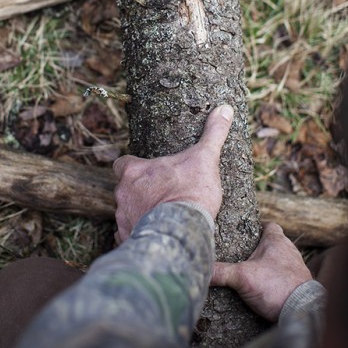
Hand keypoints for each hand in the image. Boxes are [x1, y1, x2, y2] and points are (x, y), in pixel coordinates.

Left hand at [113, 105, 233, 242]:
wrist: (181, 232)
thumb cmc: (190, 192)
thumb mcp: (205, 158)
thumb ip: (213, 133)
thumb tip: (225, 109)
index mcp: (134, 171)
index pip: (123, 164)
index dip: (133, 168)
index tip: (147, 171)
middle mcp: (122, 193)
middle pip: (124, 189)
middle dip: (139, 192)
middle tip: (160, 196)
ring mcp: (122, 217)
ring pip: (126, 213)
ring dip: (139, 214)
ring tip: (161, 218)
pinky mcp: (127, 238)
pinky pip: (127, 236)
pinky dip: (138, 236)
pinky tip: (155, 237)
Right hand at [211, 222, 312, 321]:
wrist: (303, 312)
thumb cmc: (276, 287)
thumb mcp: (242, 277)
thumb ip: (220, 272)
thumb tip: (201, 270)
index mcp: (277, 241)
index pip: (270, 225)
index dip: (259, 226)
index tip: (247, 230)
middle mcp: (290, 252)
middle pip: (274, 243)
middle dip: (260, 249)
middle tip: (243, 255)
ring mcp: (297, 269)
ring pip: (280, 261)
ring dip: (269, 266)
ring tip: (252, 274)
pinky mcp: (299, 286)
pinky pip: (285, 278)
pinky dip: (275, 282)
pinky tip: (265, 291)